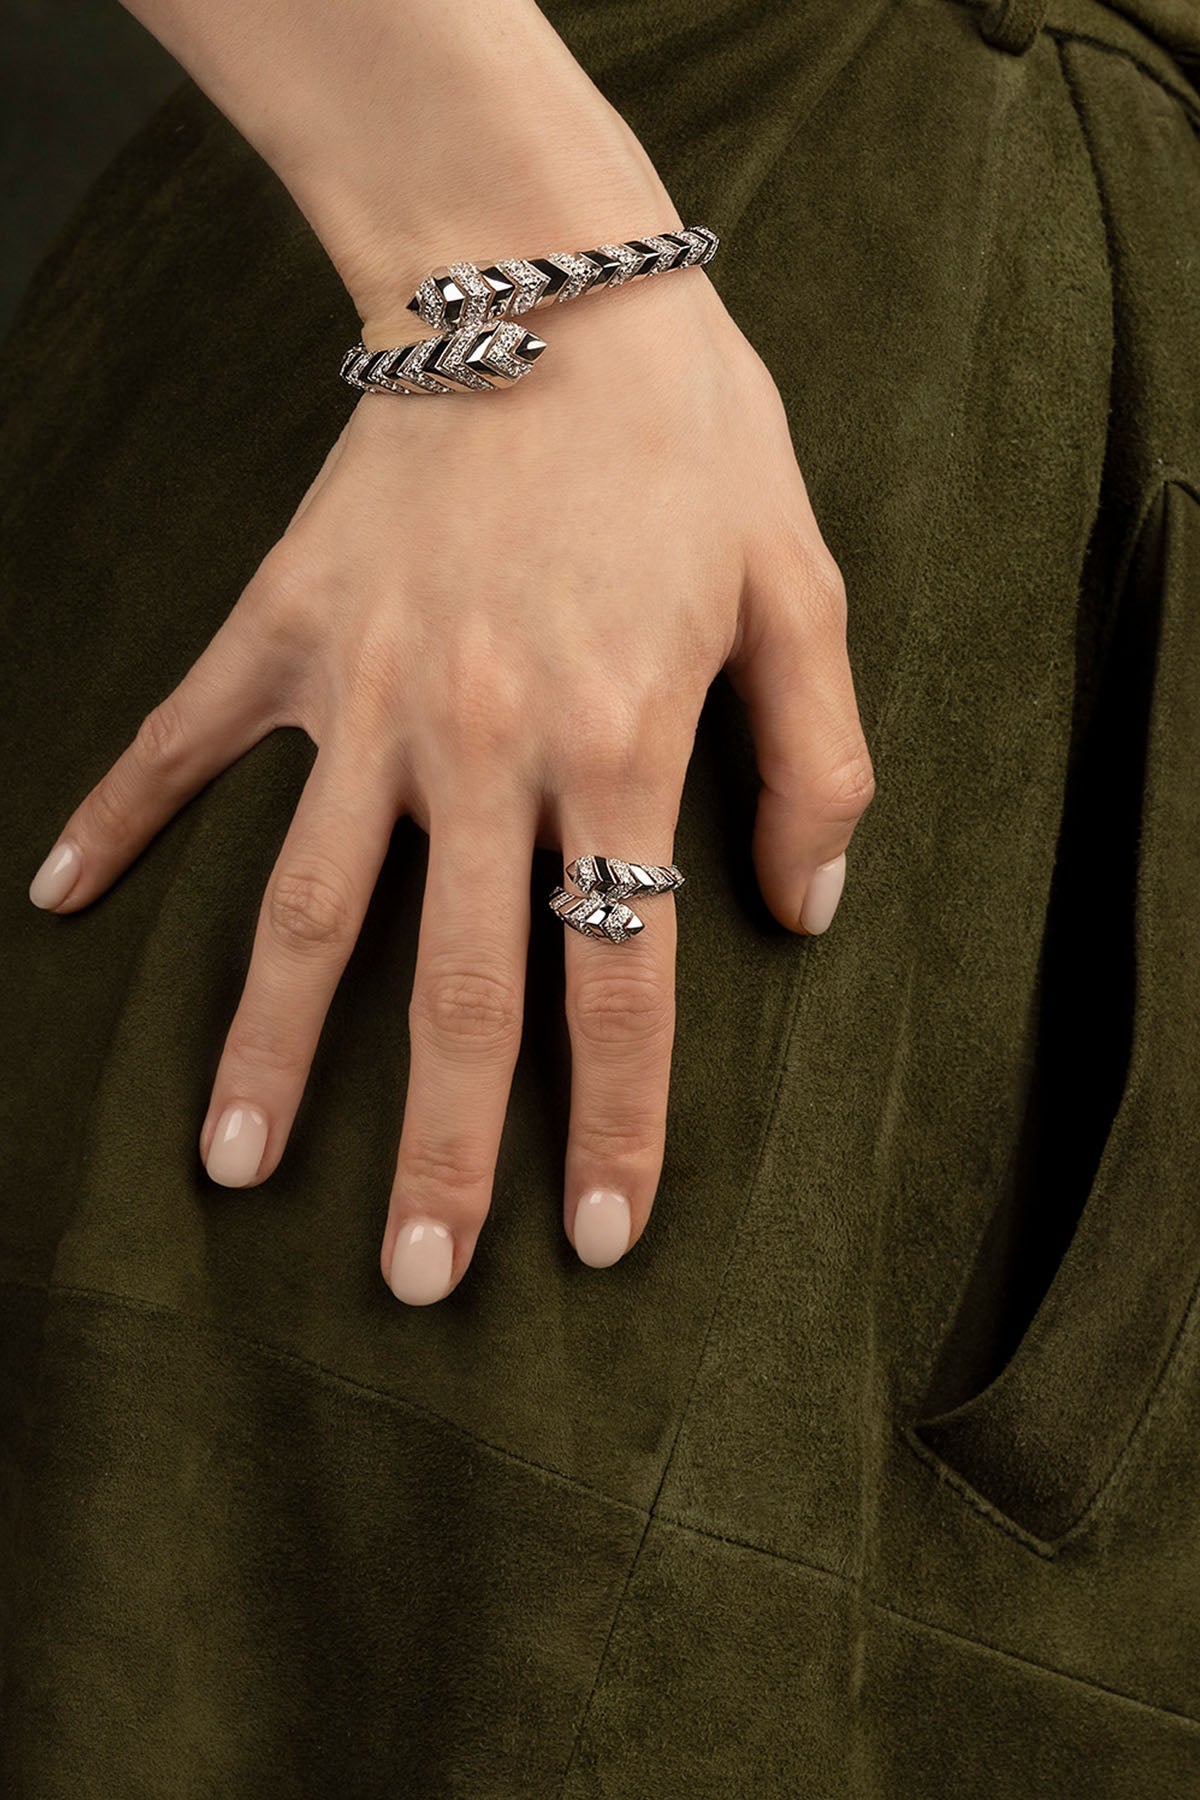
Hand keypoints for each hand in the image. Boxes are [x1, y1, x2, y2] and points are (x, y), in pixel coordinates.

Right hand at [27, 266, 874, 1304]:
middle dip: (441, 1148)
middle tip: (412, 1280)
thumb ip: (818, 764)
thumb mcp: (802, 590)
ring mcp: (367, 693)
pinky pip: (188, 738)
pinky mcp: (287, 631)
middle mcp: (480, 746)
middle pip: (459, 989)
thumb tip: (796, 911)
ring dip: (272, 1045)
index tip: (591, 1240)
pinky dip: (121, 814)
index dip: (616, 1124)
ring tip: (234, 1166)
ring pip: (308, 904)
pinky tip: (64, 898)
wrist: (545, 283)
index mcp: (617, 743)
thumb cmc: (691, 442)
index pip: (622, 982)